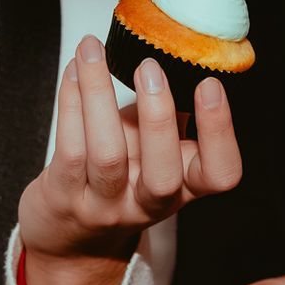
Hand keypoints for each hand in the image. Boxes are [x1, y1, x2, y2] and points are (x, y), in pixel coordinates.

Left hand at [17, 36, 241, 284]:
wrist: (70, 237)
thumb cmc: (121, 176)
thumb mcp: (155, 150)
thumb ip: (170, 113)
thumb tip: (176, 47)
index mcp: (184, 187)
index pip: (220, 174)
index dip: (219, 132)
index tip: (209, 84)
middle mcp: (148, 203)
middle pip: (163, 176)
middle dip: (159, 118)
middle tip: (150, 66)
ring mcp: (105, 204)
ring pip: (107, 156)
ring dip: (99, 94)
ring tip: (93, 49)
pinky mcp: (64, 196)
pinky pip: (69, 146)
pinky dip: (70, 100)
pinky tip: (74, 69)